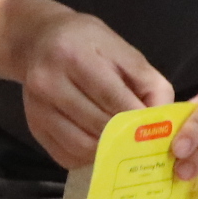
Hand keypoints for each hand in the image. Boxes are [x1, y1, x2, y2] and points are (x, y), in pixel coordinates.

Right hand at [13, 8, 171, 169]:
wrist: (37, 40)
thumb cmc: (86, 42)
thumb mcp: (121, 49)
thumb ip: (148, 82)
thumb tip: (164, 121)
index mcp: (74, 55)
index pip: (112, 98)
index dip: (138, 119)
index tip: (159, 132)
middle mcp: (48, 82)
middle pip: (97, 125)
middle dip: (127, 138)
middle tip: (147, 144)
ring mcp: (36, 107)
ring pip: (82, 145)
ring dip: (109, 152)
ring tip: (126, 148)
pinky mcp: (33, 126)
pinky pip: (66, 154)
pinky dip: (89, 158)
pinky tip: (102, 150)